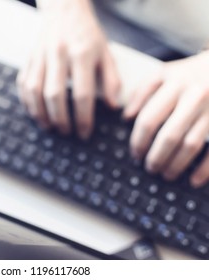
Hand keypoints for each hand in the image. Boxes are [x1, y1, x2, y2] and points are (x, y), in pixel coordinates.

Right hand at [17, 0, 119, 138]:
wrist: (64, 11)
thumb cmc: (87, 35)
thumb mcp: (106, 54)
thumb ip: (112, 81)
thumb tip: (113, 107)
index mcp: (82, 53)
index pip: (82, 93)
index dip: (83, 118)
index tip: (84, 133)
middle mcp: (59, 54)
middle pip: (55, 95)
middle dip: (60, 119)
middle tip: (65, 132)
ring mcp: (40, 56)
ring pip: (34, 91)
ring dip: (40, 114)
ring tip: (48, 127)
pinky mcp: (29, 58)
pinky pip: (23, 84)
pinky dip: (27, 102)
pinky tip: (35, 112)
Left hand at [124, 51, 208, 186]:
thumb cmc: (188, 75)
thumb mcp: (163, 74)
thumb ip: (141, 92)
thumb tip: (126, 117)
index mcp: (173, 84)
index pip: (148, 119)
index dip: (138, 141)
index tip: (135, 153)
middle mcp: (194, 96)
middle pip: (169, 136)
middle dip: (156, 157)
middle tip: (149, 168)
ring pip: (191, 145)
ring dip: (176, 165)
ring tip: (166, 175)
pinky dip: (205, 169)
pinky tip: (193, 181)